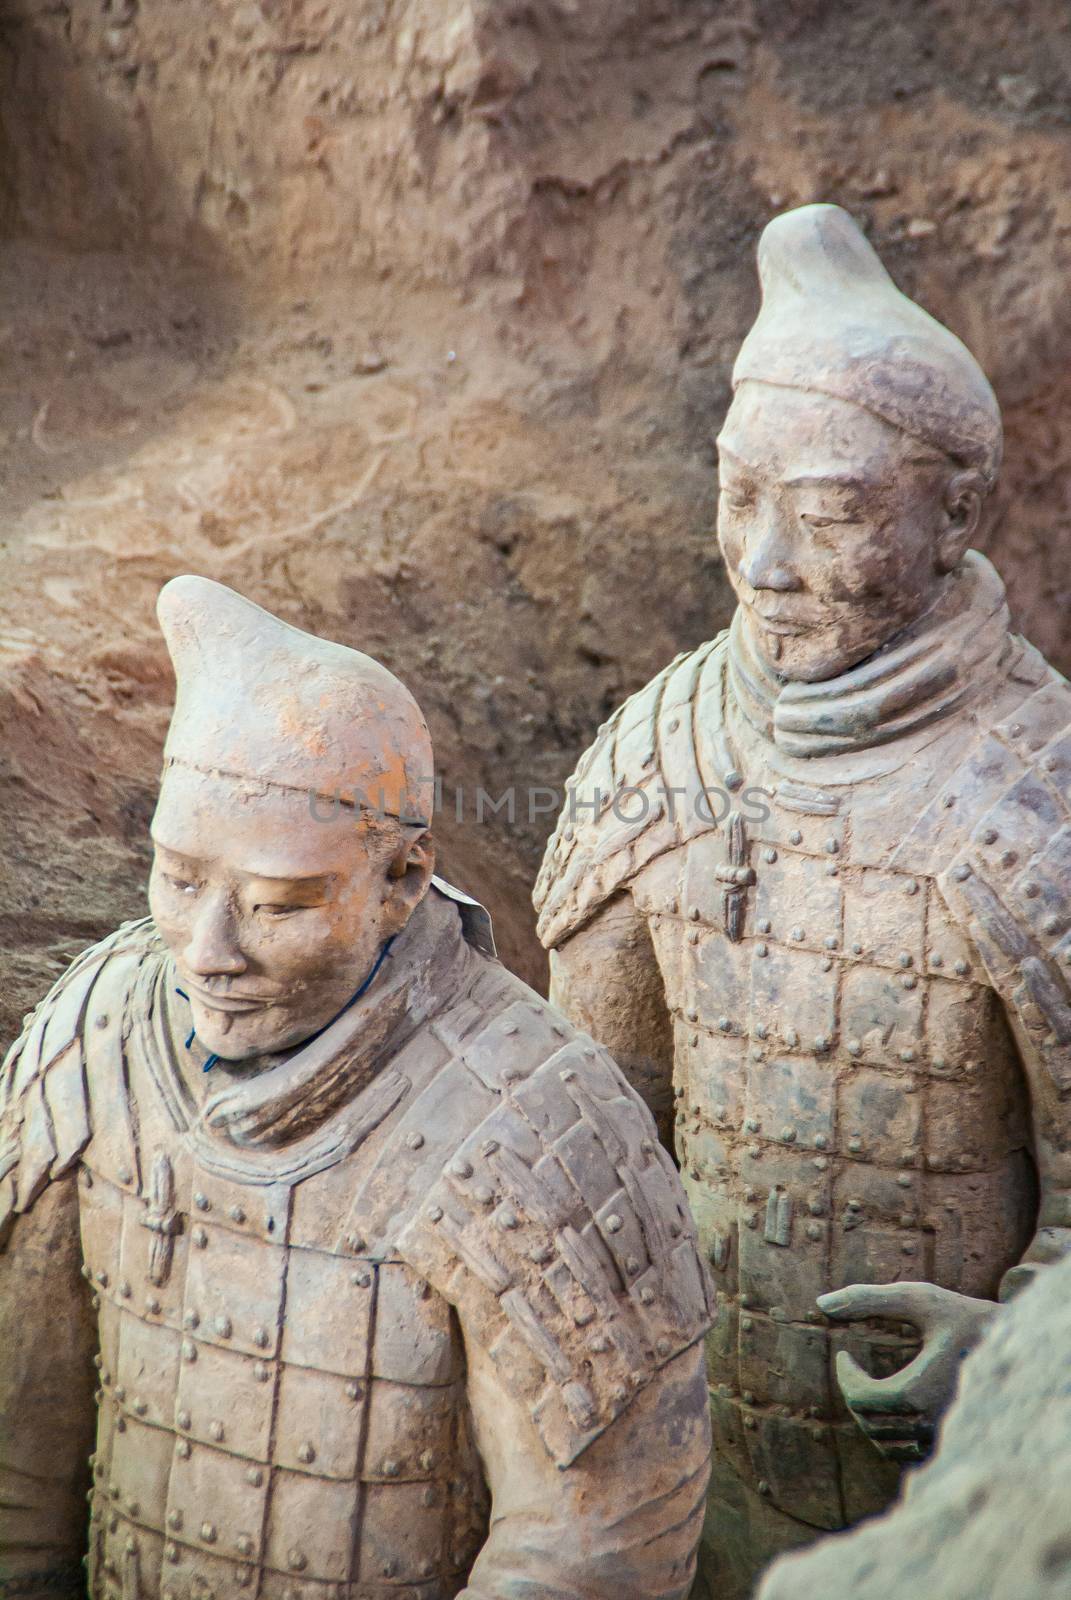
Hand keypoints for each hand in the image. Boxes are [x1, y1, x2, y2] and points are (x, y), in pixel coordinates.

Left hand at [818, 1281, 998, 1462]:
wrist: (1013, 1345)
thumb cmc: (961, 1317)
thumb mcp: (918, 1299)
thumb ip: (868, 1299)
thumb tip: (822, 1304)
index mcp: (917, 1391)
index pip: (860, 1398)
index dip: (844, 1374)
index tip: (844, 1353)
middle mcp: (928, 1422)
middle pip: (868, 1422)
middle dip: (852, 1392)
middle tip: (852, 1367)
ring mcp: (939, 1437)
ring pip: (883, 1442)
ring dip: (867, 1414)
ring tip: (867, 1384)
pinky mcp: (947, 1443)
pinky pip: (904, 1452)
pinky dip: (887, 1432)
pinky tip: (889, 1403)